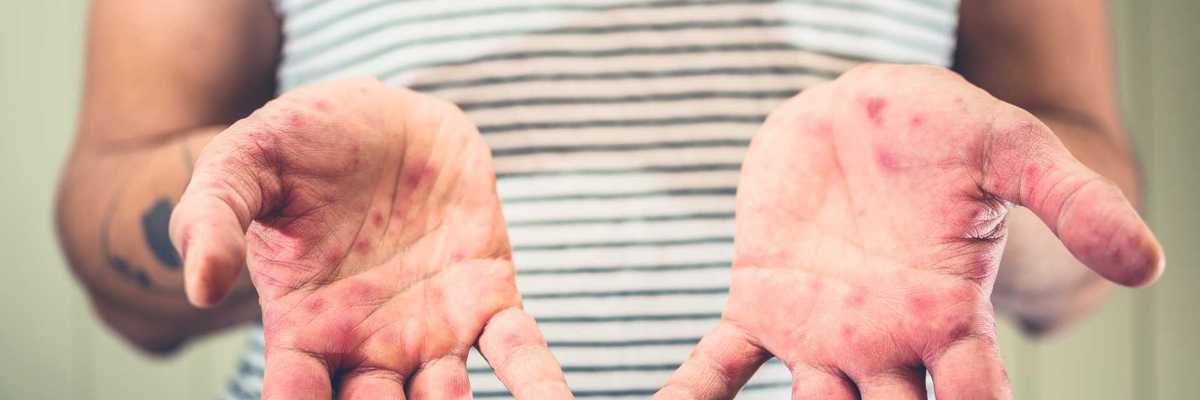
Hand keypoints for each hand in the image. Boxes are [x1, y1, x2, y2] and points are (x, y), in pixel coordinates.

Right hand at [170, 79, 571, 398]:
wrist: (385, 113)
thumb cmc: (304, 143)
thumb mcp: (244, 164)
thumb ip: (213, 217)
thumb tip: (198, 285)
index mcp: (303, 326)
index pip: (297, 394)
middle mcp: (368, 344)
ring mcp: (432, 328)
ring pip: (445, 398)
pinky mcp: (488, 296)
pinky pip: (517, 351)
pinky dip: (539, 385)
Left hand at [656, 64, 1163, 398]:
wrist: (852, 102)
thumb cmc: (937, 126)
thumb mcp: (1011, 151)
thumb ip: (1073, 203)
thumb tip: (1150, 265)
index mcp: (949, 316)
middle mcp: (885, 342)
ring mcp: (820, 330)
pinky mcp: (761, 302)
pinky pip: (722, 363)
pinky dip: (693, 394)